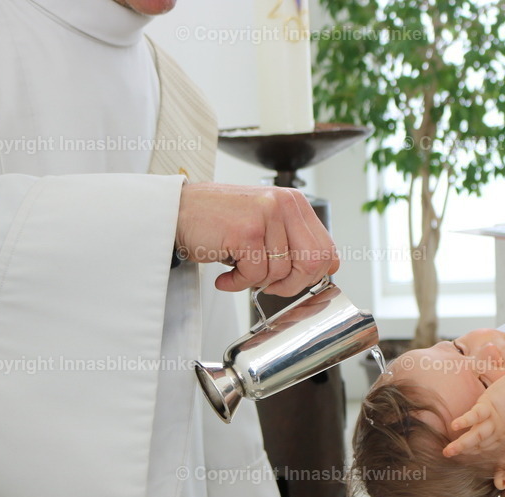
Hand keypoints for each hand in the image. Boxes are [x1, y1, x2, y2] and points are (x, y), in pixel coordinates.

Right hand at [175, 183, 339, 294]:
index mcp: (294, 203)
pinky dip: (237, 283)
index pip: (326, 250)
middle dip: (291, 285)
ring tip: (238, 268)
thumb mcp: (266, 224)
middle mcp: (284, 205)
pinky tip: (226, 274)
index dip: (312, 275)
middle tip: (269, 284)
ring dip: (257, 281)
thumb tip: (326, 270)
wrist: (177, 211)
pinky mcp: (246, 231)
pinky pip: (255, 274)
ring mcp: (266, 216)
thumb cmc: (219, 221)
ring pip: (281, 272)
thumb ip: (294, 242)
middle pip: (313, 264)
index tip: (292, 280)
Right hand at [443, 370, 504, 457]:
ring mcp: (494, 419)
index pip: (486, 444)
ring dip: (461, 445)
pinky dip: (465, 421)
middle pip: (480, 443)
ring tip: (448, 451)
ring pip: (476, 435)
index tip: (463, 451)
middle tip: (448, 455)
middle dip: (464, 450)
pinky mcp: (490, 406)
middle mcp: (499, 430)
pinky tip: (454, 426)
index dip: (474, 449)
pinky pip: (475, 415)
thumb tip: (500, 419)